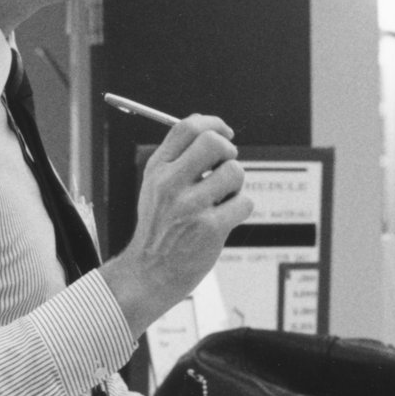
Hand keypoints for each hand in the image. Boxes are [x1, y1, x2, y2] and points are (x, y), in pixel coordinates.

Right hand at [101, 115, 253, 334]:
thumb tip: (217, 134)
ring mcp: (191, 206)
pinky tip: (225, 218)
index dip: (213, 123)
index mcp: (157, 170)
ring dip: (236, 185)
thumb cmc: (160, 228)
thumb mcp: (155, 188)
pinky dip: (240, 208)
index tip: (225, 132)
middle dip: (228, 152)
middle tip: (224, 168)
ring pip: (235, 172)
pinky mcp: (210, 228)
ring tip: (221, 199)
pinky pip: (244, 202)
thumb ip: (178, 160)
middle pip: (214, 143)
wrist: (150, 272)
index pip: (186, 127)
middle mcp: (171, 184)